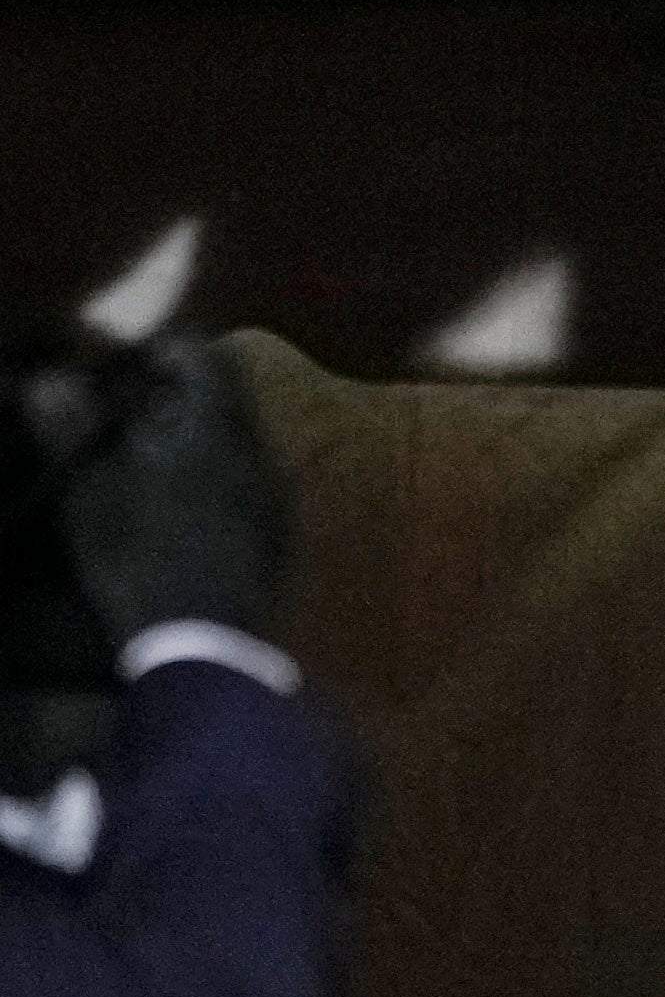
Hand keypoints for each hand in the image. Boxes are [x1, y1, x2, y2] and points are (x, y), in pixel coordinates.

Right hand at [57, 337, 291, 647]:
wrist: (206, 647)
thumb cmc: (141, 563)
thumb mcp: (92, 496)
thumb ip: (71, 431)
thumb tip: (49, 382)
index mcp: (221, 434)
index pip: (208, 359)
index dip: (167, 350)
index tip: (127, 359)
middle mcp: (264, 455)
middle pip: (229, 398)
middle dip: (179, 393)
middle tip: (128, 406)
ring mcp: (281, 496)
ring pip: (242, 440)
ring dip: (198, 435)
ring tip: (145, 454)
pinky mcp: (283, 534)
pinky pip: (252, 480)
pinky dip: (217, 473)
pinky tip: (180, 499)